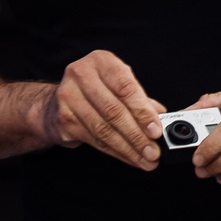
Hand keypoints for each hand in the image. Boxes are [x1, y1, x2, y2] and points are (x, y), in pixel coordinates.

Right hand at [44, 50, 167, 170]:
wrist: (57, 101)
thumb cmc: (96, 90)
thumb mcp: (119, 84)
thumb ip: (140, 99)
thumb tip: (162, 118)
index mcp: (101, 61)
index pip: (125, 88)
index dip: (142, 111)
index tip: (156, 131)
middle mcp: (81, 74)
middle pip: (114, 111)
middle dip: (137, 136)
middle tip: (153, 151)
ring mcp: (68, 97)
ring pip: (104, 129)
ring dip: (128, 148)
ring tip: (145, 159)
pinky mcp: (63, 119)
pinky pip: (94, 140)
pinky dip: (115, 152)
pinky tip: (128, 157)